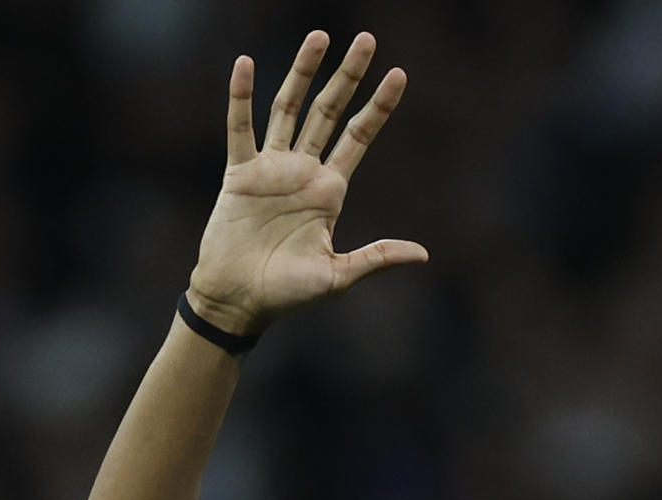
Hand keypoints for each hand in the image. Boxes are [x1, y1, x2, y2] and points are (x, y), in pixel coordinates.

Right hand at [186, 31, 428, 335]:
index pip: (360, 137)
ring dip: (302, 72)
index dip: (379, 106)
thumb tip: (423, 254)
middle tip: (366, 38)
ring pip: (288, 108)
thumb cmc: (288, 295)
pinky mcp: (239, 174)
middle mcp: (303, 172)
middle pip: (329, 111)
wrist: (238, 302)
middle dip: (348, 76)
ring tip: (319, 36)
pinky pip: (240, 128)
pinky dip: (241, 96)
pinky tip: (245, 63)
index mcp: (330, 191)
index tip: (399, 74)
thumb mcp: (338, 277)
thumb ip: (377, 258)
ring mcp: (271, 169)